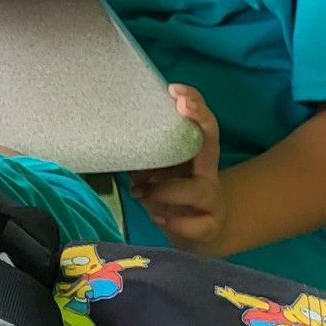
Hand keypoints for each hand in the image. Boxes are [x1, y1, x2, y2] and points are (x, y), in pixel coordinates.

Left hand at [128, 86, 228, 255]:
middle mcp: (208, 172)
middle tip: (180, 104)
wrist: (195, 235)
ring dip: (165, 190)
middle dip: (199, 118)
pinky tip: (158, 217)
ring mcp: (212, 199)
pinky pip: (195, 224)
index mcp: (193, 155)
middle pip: (212, 141)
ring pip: (199, 190)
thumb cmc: (169, 197)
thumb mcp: (155, 174)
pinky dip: (173, 221)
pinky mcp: (211, 227)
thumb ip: (143, 159)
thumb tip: (112, 142)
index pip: (200, 123)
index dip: (194, 103)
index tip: (174, 89)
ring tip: (141, 193)